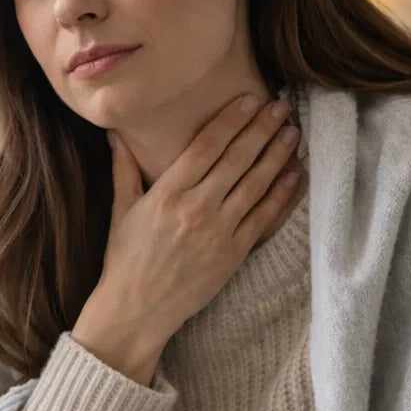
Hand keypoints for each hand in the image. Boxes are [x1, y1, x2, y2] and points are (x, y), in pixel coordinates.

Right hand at [73, 93, 302, 383]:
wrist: (137, 311)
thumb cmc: (125, 260)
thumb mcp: (120, 211)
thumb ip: (123, 168)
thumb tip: (115, 131)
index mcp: (166, 193)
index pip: (206, 146)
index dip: (230, 120)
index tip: (249, 98)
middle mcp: (196, 208)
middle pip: (237, 159)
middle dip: (262, 129)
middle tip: (281, 106)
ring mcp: (219, 232)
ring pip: (256, 184)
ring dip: (278, 154)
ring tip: (292, 132)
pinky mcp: (235, 253)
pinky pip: (265, 217)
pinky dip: (283, 194)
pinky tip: (295, 174)